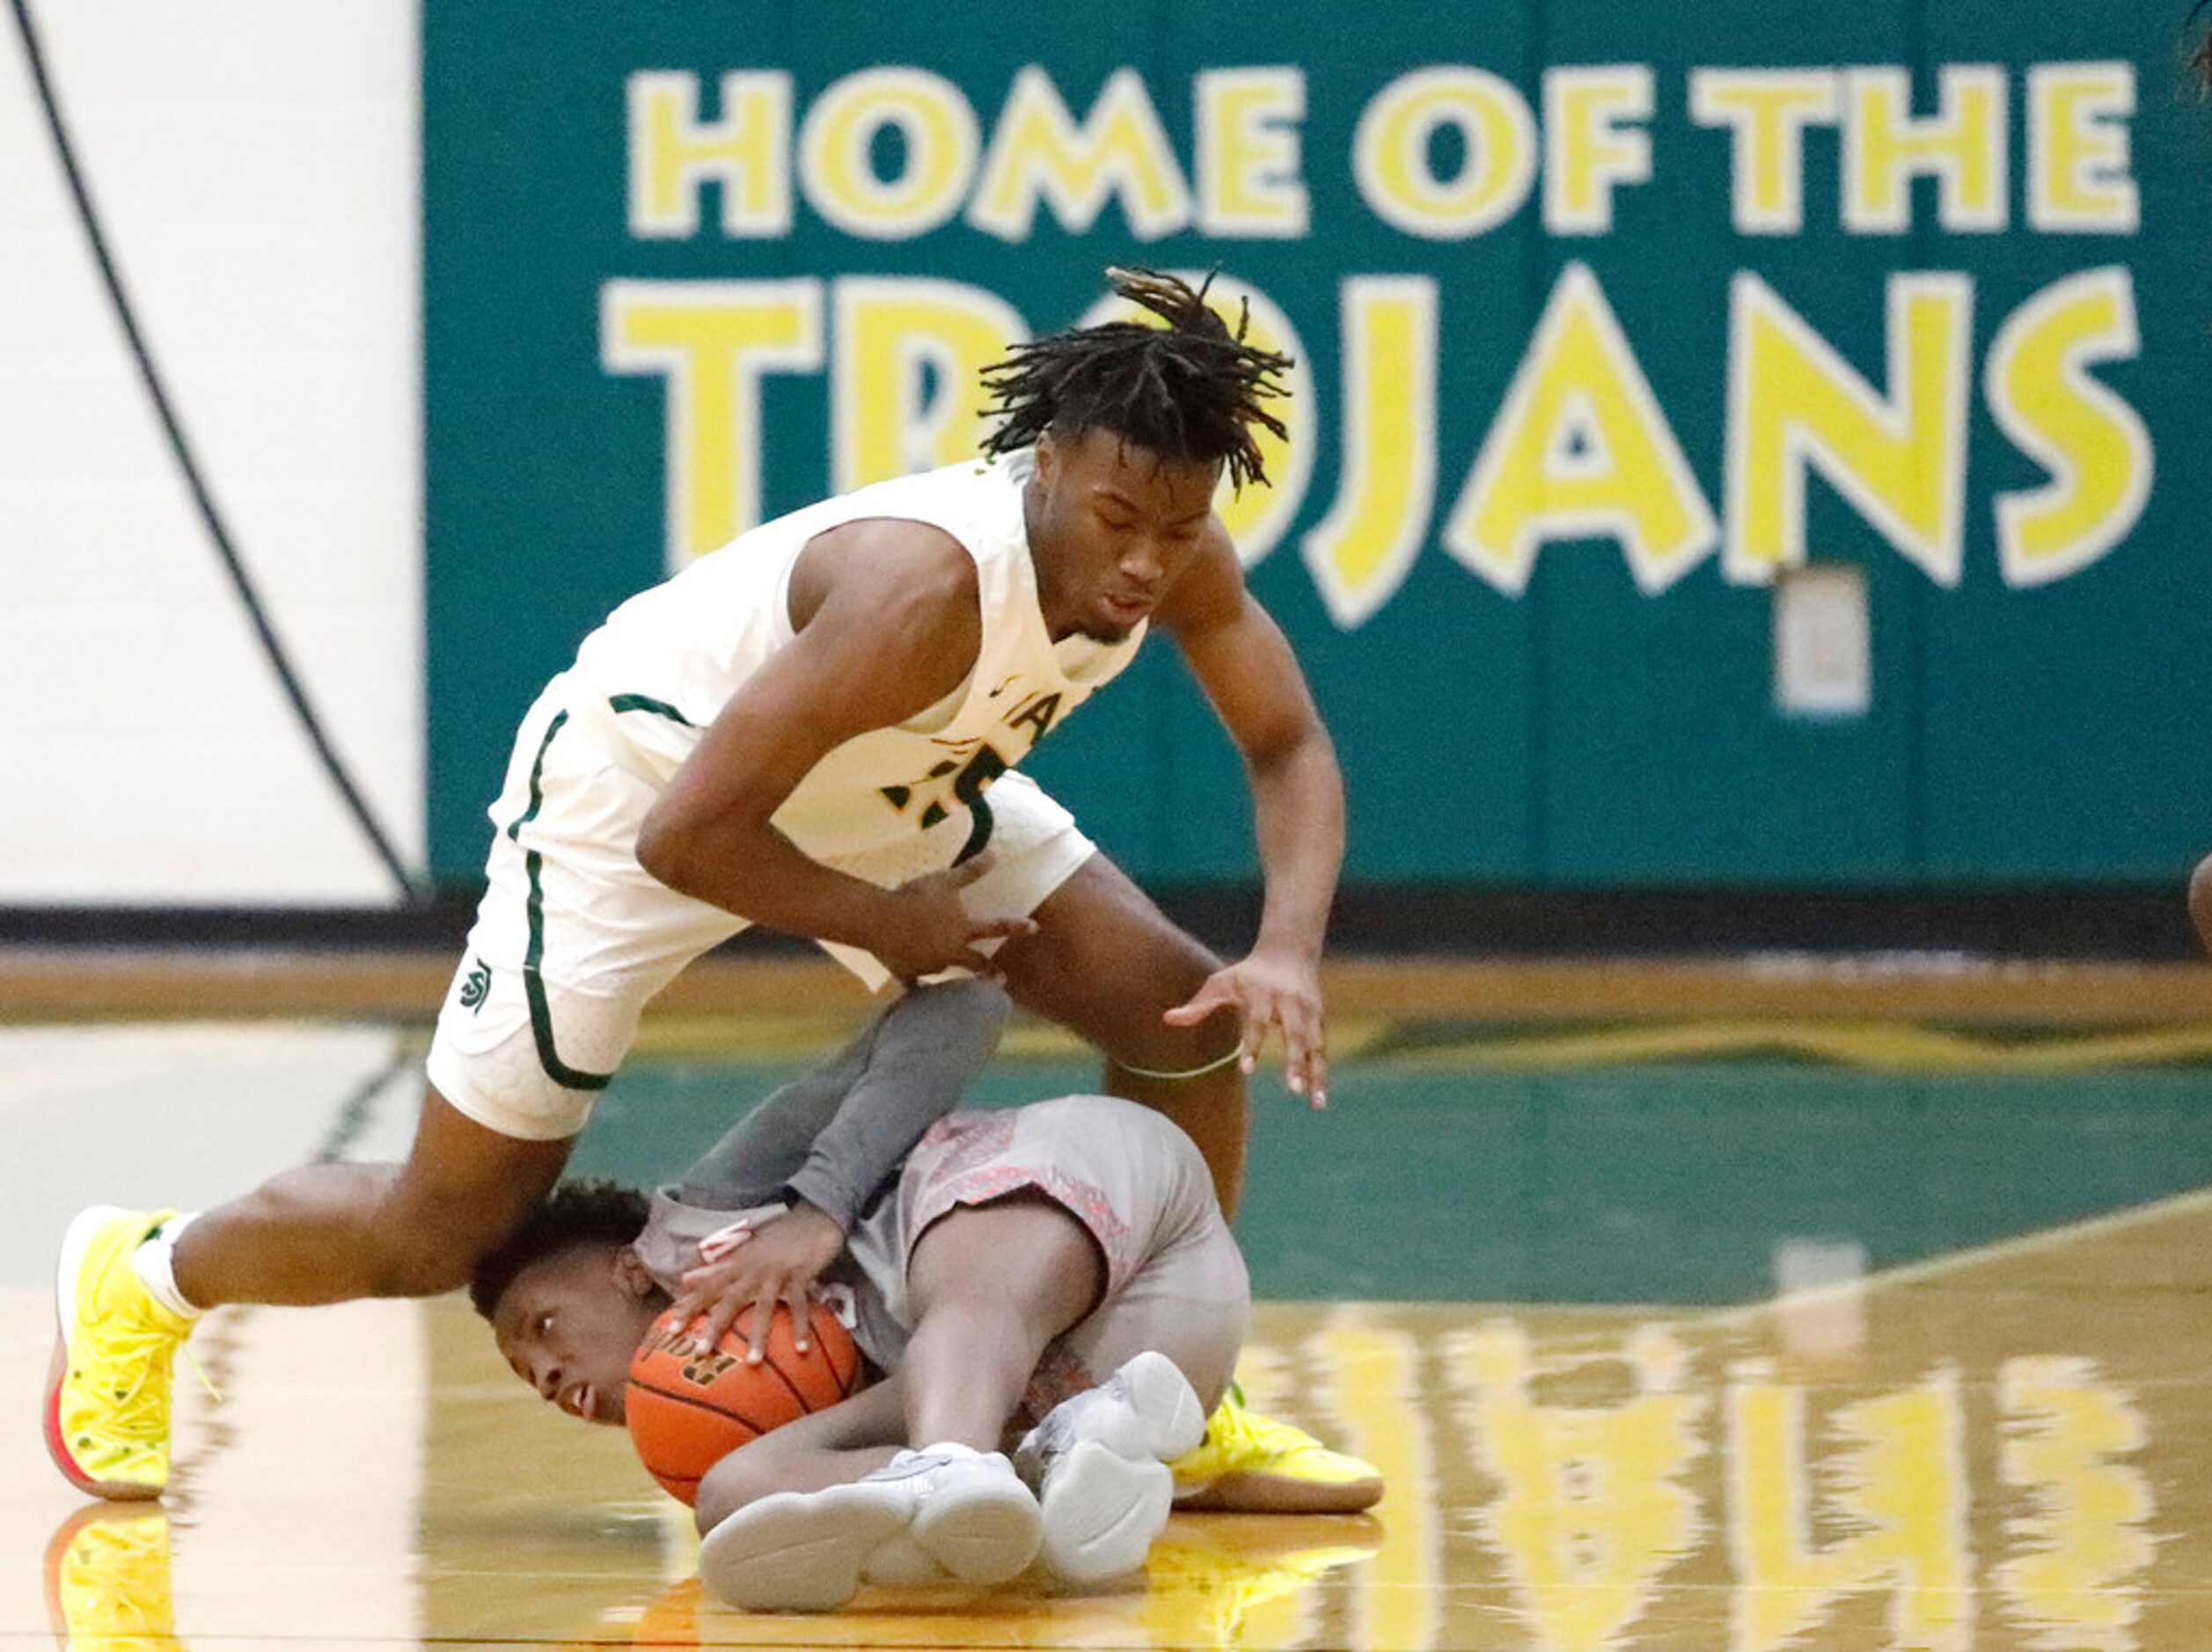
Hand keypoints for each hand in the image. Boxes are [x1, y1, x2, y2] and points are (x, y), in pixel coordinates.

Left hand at [657, 1202, 848, 1364]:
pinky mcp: (801, 1275)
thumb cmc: (776, 1239)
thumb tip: (684, 1280)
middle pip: (730, 1299)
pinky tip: (801, 1349)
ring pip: (764, 1307)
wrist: (813, 1218)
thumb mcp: (743, 1252)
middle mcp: (754, 1269)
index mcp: (738, 1265)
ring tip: (752, 1362)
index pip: (708, 1287)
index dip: (689, 1307)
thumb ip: (715, 1268)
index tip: (671, 1329)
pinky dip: (801, 1327)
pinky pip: (801, 1306)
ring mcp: (777, 1273)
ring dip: (758, 1335)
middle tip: (701, 1352)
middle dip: (715, 1325)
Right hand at [871, 852, 1038, 981]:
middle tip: (1000, 978)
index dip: (1016, 926)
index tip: (1034, 927)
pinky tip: (913, 986)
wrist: (879, 920)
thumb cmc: (914, 898)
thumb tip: (995, 854)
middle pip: (975, 964)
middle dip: (989, 971)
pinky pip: (914, 983)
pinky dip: (915, 983)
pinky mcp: (907, 974)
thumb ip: (970, 871)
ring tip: (949, 973)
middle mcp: (951, 952)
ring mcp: (930, 967)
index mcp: (962, 930)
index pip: (996, 927)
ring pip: (945, 972)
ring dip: (949, 972)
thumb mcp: (944, 881)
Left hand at [1163, 948, 1327, 1107]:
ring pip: (1315, 1045)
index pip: (1259, 1022)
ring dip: (1317, 1075)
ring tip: (1316, 1105)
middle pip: (1295, 1035)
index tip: (1247, 1071)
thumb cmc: (1247, 973)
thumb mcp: (1221, 982)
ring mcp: (1309, 1011)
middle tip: (1293, 1090)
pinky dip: (1322, 1073)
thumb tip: (1167, 1019)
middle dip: (1295, 1062)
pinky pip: (1321, 1050)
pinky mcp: (1320, 1019)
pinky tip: (1319, 1099)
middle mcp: (1290, 1002)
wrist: (1288, 951)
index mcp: (1263, 993)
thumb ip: (1198, 1004)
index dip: (1254, 1045)